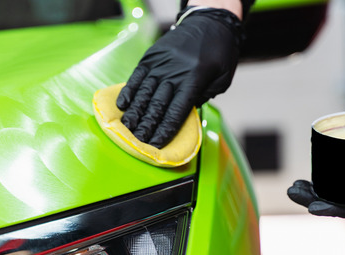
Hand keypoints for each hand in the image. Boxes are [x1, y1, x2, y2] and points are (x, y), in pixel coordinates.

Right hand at [116, 7, 241, 146]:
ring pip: (144, 93)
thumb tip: (186, 113)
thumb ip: (205, 96)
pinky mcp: (151, 57)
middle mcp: (174, 72)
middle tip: (138, 141)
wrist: (209, 21)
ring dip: (135, 113)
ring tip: (127, 128)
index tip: (157, 143)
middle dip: (147, 125)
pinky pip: (136, 77)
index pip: (177, 111)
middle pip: (157, 104)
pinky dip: (128, 92)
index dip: (166, 129)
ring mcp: (160, 64)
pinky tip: (122, 105)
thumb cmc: (219, 53)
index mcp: (194, 79)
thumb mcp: (222, 78)